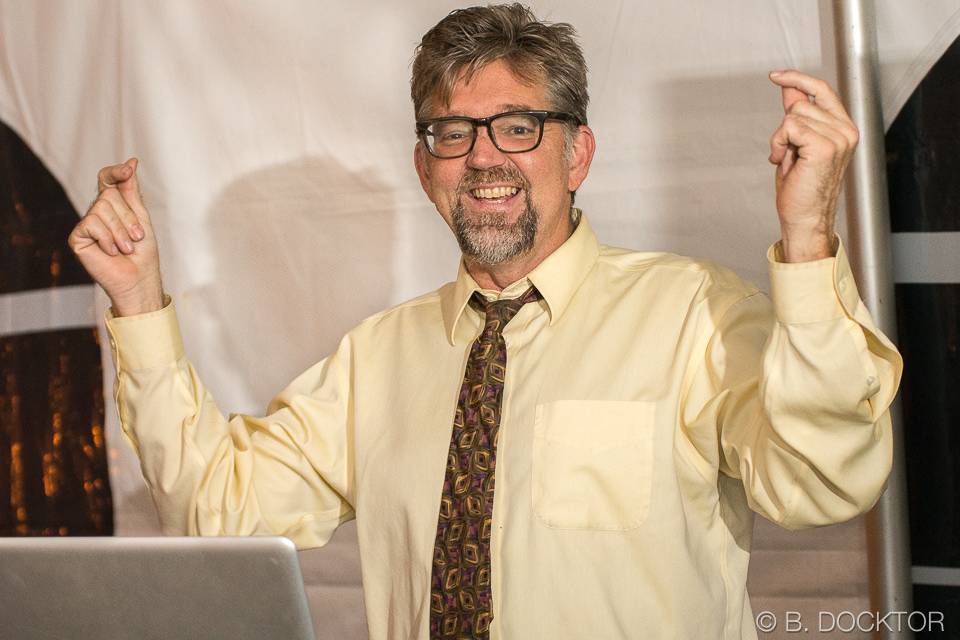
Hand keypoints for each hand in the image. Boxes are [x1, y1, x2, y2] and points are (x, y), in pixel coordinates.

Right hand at [68, 158, 164, 315]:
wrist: (139, 277)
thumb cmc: (143, 251)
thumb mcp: (141, 216)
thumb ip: (131, 190)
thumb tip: (131, 161)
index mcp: (113, 205)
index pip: (107, 179)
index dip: (115, 171)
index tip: (128, 169)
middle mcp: (97, 211)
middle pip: (108, 195)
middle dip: (128, 217)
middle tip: (136, 237)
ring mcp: (86, 224)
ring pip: (101, 208)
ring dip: (121, 231)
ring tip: (126, 247)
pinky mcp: (77, 237)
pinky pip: (91, 224)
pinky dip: (108, 239)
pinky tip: (112, 251)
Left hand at [768, 70, 858, 261]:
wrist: (804, 218)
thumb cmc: (801, 188)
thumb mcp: (796, 144)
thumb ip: (796, 116)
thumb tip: (789, 90)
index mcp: (843, 128)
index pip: (822, 90)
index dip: (798, 79)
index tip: (776, 76)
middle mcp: (845, 130)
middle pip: (801, 104)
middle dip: (784, 129)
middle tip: (788, 154)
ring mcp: (838, 138)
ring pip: (793, 115)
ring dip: (780, 139)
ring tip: (789, 161)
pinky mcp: (825, 146)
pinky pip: (789, 127)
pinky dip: (778, 144)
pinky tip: (784, 162)